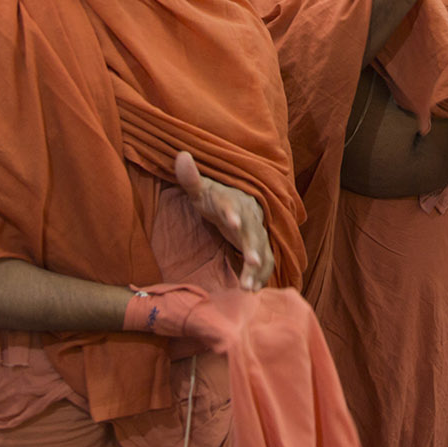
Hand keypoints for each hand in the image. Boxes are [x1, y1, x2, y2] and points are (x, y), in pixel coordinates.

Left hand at [175, 151, 272, 290]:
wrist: (237, 198)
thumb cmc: (214, 195)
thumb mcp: (199, 188)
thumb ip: (190, 177)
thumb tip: (181, 155)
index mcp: (233, 200)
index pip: (233, 205)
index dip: (234, 213)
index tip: (234, 223)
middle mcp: (250, 216)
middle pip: (254, 232)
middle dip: (254, 248)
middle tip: (252, 264)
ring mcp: (257, 231)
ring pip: (262, 249)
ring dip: (258, 268)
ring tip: (249, 288)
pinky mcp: (260, 244)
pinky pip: (266, 260)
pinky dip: (262, 275)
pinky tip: (254, 290)